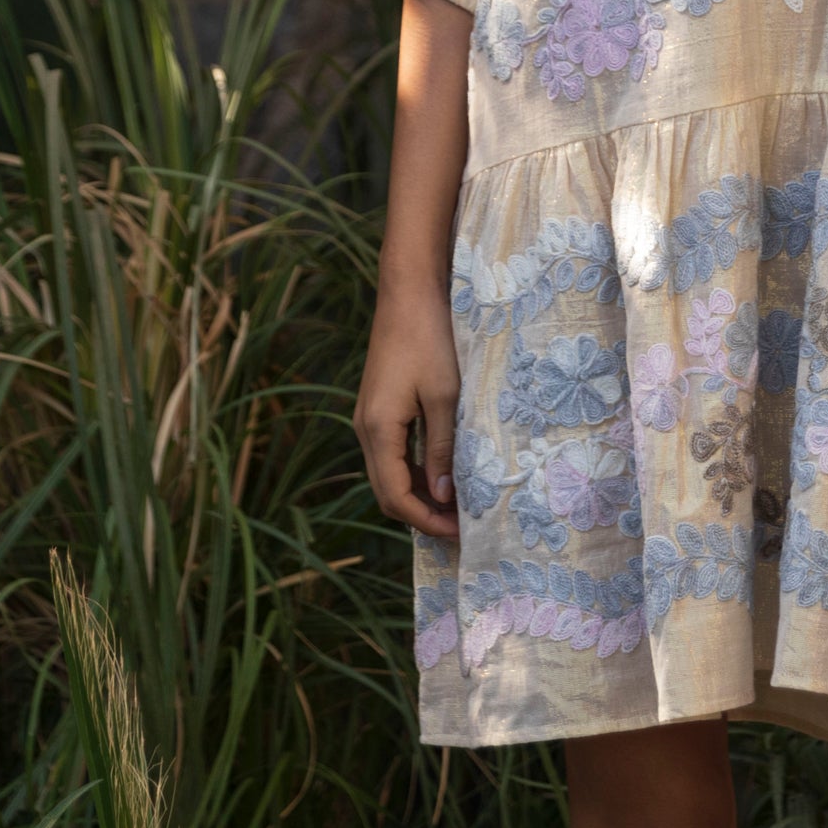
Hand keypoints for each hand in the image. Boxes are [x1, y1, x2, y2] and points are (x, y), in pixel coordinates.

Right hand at [354, 277, 460, 540]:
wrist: (408, 294)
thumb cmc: (431, 339)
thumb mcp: (445, 396)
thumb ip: (443, 447)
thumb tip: (444, 496)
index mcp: (378, 430)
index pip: (395, 496)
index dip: (426, 520)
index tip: (460, 533)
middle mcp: (366, 429)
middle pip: (388, 491)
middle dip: (422, 514)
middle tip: (461, 527)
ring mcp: (369, 418)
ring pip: (389, 473)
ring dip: (419, 494)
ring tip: (457, 506)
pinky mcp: (378, 407)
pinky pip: (393, 452)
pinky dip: (415, 470)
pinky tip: (443, 472)